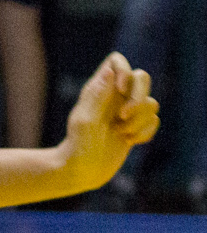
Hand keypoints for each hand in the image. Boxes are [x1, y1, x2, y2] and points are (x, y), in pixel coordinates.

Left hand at [59, 52, 158, 191]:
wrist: (82, 170)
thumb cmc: (79, 146)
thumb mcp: (85, 121)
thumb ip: (97, 96)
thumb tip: (109, 71)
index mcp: (97, 88)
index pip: (116, 61)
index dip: (125, 70)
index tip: (120, 89)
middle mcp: (113, 96)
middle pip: (142, 77)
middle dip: (139, 96)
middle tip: (123, 116)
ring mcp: (125, 111)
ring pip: (151, 102)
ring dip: (140, 120)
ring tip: (121, 132)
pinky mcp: (135, 127)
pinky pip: (154, 120)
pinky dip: (145, 131)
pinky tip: (129, 141)